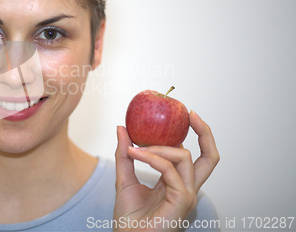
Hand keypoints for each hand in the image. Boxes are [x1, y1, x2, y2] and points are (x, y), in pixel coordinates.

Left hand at [113, 111, 218, 231]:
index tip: (187, 115)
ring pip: (184, 157)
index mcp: (178, 184)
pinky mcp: (182, 201)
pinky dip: (152, 158)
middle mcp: (187, 189)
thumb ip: (125, 155)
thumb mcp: (124, 179)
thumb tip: (122, 128)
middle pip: (210, 158)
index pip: (197, 157)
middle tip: (189, 113)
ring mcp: (187, 195)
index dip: (198, 135)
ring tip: (135, 148)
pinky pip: (169, 170)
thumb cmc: (128, 218)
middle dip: (205, 132)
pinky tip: (135, 153)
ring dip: (158, 146)